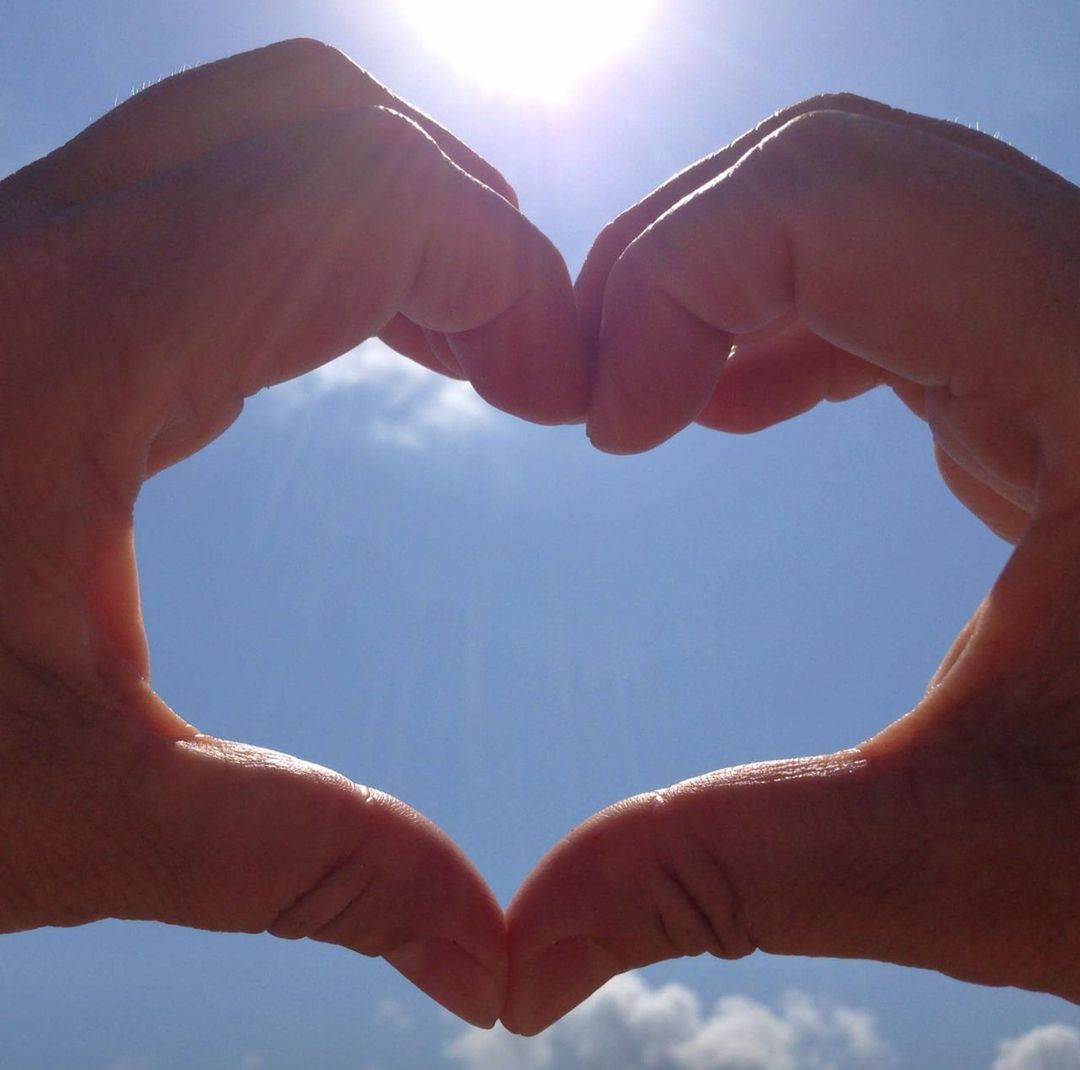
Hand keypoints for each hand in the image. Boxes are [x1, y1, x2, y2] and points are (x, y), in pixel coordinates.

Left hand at [0, 39, 585, 1028]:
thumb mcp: (64, 821)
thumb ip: (304, 867)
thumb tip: (488, 957)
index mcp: (65, 340)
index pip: (365, 190)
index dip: (504, 271)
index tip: (559, 394)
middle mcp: (35, 250)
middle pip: (324, 119)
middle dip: (462, 222)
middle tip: (522, 362)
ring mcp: (13, 250)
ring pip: (262, 136)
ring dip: (391, 219)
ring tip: (462, 346)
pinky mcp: (10, 286)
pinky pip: (201, 192)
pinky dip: (311, 242)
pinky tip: (343, 343)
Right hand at [504, 94, 1079, 1033]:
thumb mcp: (978, 858)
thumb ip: (729, 877)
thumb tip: (524, 959)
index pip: (833, 195)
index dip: (670, 282)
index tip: (604, 431)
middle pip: (841, 166)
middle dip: (677, 258)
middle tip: (596, 392)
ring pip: (873, 203)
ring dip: (731, 282)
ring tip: (649, 401)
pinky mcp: (1074, 366)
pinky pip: (909, 275)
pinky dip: (794, 319)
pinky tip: (740, 407)